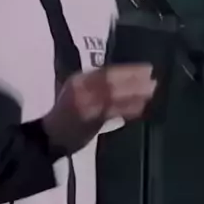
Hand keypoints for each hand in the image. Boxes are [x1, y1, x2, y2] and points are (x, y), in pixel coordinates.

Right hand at [42, 64, 156, 153]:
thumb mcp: (80, 92)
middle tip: (153, 79)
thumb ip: (99, 86)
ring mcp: (85, 103)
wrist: (50, 136)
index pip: (107, 71)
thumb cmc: (67, 115)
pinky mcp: (89, 119)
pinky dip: (128, 109)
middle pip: (112, 80)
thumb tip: (128, 81)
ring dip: (134, 92)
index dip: (129, 69)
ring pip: (113, 94)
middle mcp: (82, 88)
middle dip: (134, 79)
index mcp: (80, 79)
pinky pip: (112, 112)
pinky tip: (141, 107)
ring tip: (151, 91)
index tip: (147, 68)